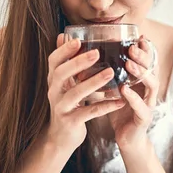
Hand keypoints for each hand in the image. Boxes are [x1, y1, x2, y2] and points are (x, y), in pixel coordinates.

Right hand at [46, 34, 125, 151]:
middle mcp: (54, 92)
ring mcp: (61, 108)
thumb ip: (65, 62)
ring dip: (93, 82)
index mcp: (53, 80)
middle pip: (61, 74)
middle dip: (78, 62)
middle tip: (96, 53)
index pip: (53, 61)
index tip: (78, 40)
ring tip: (110, 73)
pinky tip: (119, 101)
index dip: (63, 50)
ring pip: (75, 93)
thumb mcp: (63, 83)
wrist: (62, 137)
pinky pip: (89, 112)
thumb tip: (62, 34)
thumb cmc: (68, 104)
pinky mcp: (71, 122)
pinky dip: (105, 106)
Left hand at [108, 37, 158, 150]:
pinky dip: (133, 98)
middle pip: (153, 69)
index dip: (146, 49)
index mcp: (143, 81)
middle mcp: (149, 90)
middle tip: (132, 47)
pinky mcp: (144, 118)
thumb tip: (90, 56)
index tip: (139, 36)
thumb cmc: (119, 111)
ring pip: (152, 85)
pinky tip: (124, 90)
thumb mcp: (114, 89)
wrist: (126, 139)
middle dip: (144, 57)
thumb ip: (108, 74)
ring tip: (129, 64)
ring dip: (141, 73)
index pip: (149, 61)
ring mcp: (149, 104)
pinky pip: (142, 106)